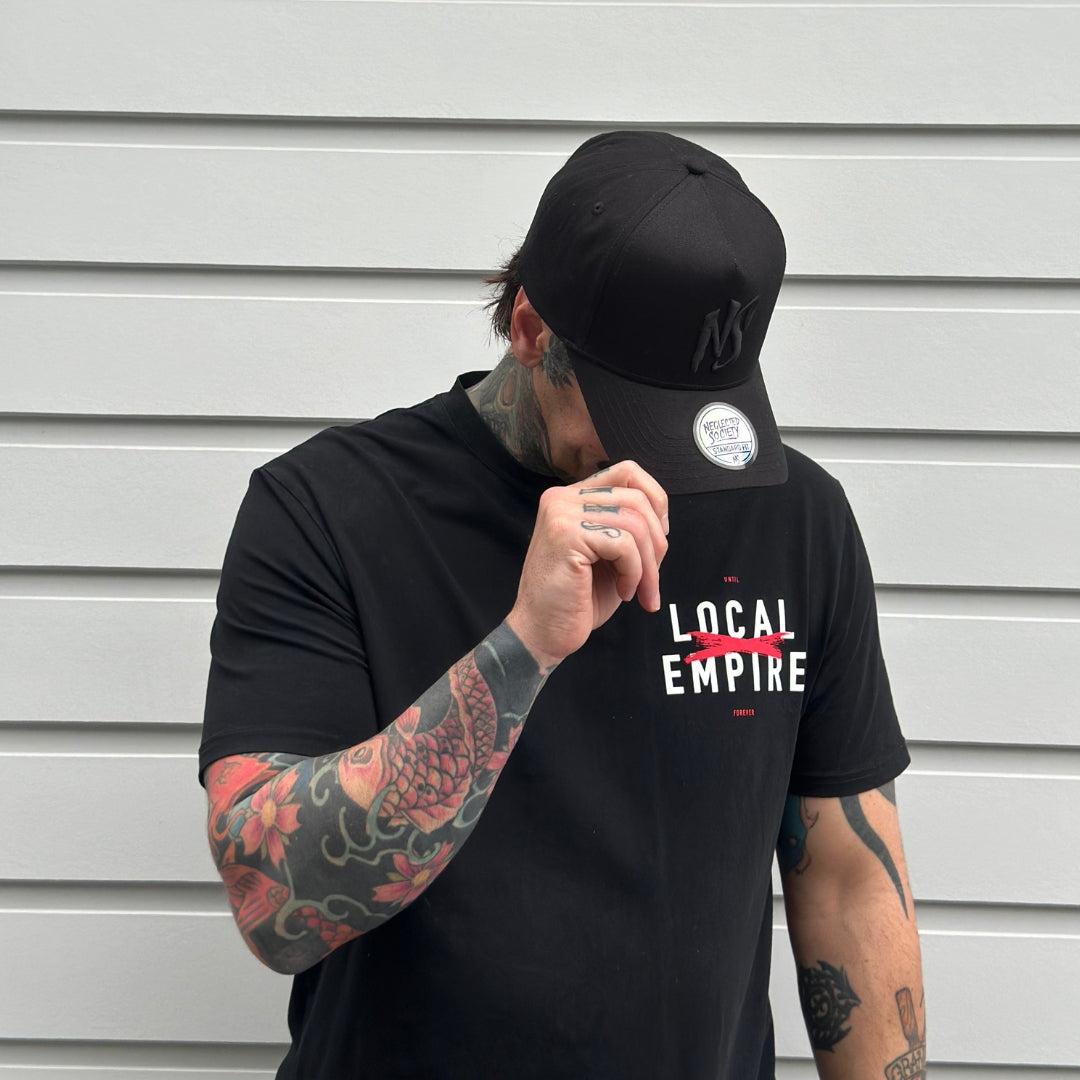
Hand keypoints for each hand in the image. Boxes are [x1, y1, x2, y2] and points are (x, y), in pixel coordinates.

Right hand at [507, 461, 668, 668]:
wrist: (542, 633)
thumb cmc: (577, 600)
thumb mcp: (610, 556)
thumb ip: (629, 528)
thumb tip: (663, 517)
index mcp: (573, 497)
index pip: (628, 471)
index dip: (656, 501)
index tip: (658, 541)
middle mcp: (563, 498)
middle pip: (637, 498)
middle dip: (657, 543)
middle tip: (652, 580)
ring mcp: (561, 512)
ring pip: (635, 522)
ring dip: (648, 565)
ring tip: (639, 591)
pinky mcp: (565, 534)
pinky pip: (624, 544)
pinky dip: (634, 573)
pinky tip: (623, 592)